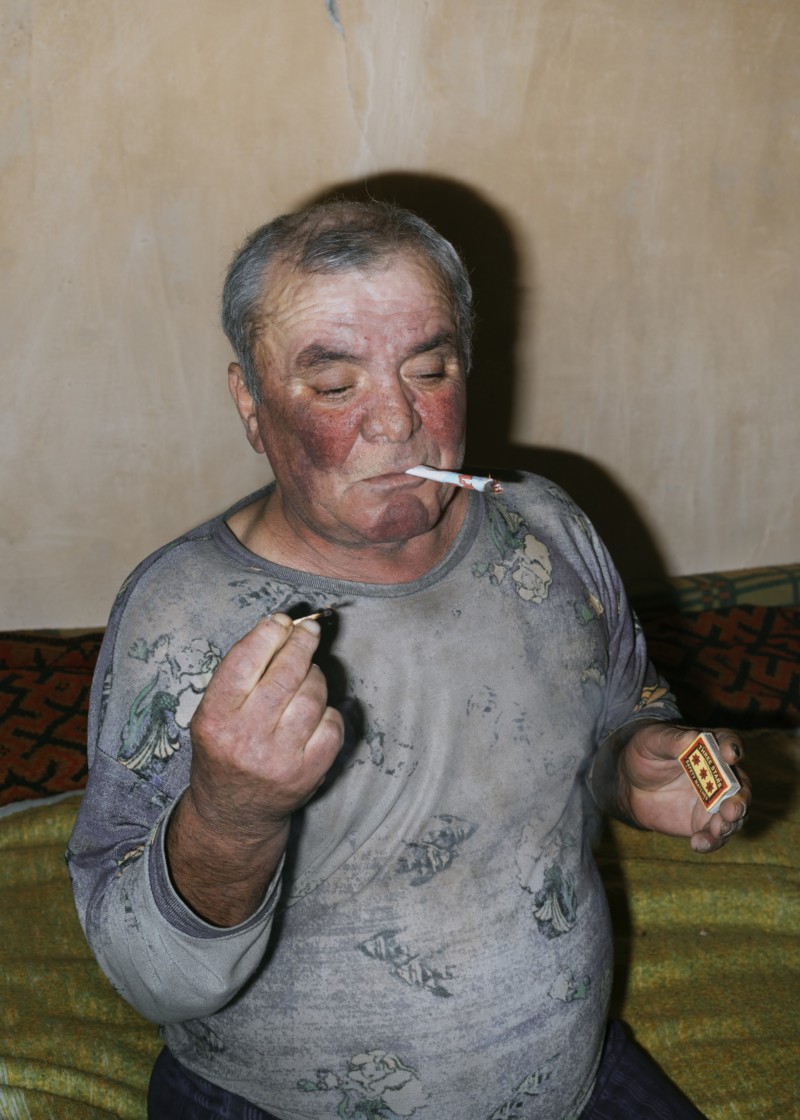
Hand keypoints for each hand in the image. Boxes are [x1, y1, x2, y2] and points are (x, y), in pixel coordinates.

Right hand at [188, 613, 344, 840]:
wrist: (233, 813)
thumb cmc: (224, 749)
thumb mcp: (212, 713)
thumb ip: (239, 674)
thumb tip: (282, 626)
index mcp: (215, 718)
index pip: (245, 662)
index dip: (269, 633)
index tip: (282, 620)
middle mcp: (245, 738)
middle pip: (285, 674)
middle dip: (301, 643)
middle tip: (309, 630)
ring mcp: (279, 758)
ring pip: (312, 696)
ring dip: (315, 676)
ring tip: (308, 674)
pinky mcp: (307, 773)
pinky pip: (331, 725)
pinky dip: (329, 711)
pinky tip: (317, 711)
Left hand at [622, 723, 750, 851]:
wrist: (630, 783)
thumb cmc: (646, 753)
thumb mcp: (653, 741)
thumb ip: (674, 741)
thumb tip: (693, 739)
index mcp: (710, 747)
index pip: (729, 743)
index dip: (732, 748)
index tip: (731, 755)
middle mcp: (720, 775)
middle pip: (740, 786)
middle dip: (740, 799)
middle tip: (732, 809)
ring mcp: (714, 801)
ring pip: (734, 815)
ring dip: (731, 824)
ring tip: (719, 830)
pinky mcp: (703, 823)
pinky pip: (715, 836)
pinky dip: (711, 842)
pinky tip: (699, 843)